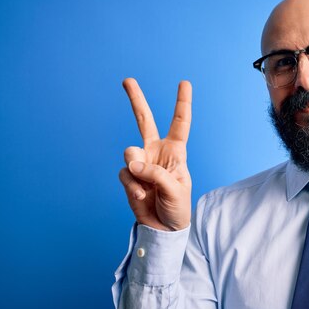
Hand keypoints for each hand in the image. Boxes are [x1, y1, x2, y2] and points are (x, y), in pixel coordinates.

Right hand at [118, 78, 191, 230]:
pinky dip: (131, 186)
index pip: (180, 124)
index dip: (182, 103)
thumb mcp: (175, 190)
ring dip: (136, 170)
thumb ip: (155, 173)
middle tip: (127, 80)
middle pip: (144, 121)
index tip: (184, 83)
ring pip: (129, 152)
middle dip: (136, 100)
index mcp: (176, 152)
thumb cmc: (177, 208)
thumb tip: (132, 163)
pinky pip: (124, 174)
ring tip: (145, 187)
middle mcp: (156, 153)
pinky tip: (140, 197)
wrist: (163, 228)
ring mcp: (141, 164)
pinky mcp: (129, 177)